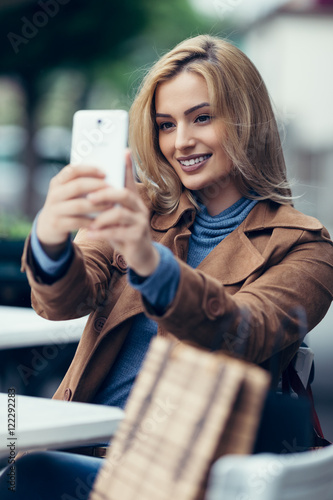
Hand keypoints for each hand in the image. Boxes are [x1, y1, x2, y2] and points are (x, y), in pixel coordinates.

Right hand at [36, 164, 108, 257]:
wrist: (48, 226)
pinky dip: (92, 221)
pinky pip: (78, 222)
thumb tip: (105, 176)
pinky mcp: (57, 224)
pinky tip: (102, 220)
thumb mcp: (67, 193)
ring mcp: (54, 209)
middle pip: (77, 186)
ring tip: (111, 205)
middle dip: (97, 187)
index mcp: (58, 182)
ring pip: (79, 205)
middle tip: (111, 190)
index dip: (90, 170)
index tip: (105, 174)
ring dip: (98, 205)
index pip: (72, 170)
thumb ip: (80, 184)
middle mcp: (54, 194)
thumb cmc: (66, 205)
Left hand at [87, 150, 159, 276]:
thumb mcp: (118, 216)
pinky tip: (90, 234)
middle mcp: (139, 209)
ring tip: (89, 222)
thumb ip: (109, 202)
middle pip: (125, 194)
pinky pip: (118, 233)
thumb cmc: (125, 232)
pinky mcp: (137, 238)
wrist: (140, 256)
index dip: (127, 167)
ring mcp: (140, 223)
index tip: (123, 151)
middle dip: (106, 194)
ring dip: (102, 217)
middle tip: (89, 197)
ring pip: (121, 214)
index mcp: (133, 201)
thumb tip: (92, 188)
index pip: (129, 180)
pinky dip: (102, 233)